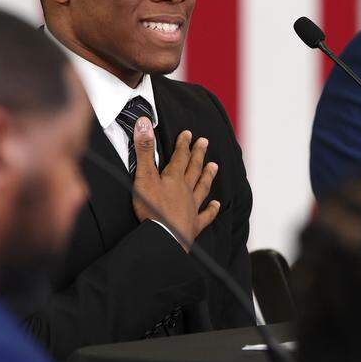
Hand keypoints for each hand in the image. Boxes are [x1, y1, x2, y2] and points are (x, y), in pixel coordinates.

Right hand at [132, 117, 219, 250]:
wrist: (164, 238)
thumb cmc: (152, 209)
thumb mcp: (144, 176)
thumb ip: (144, 150)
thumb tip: (144, 123)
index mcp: (174, 179)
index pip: (180, 157)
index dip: (183, 144)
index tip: (188, 133)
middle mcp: (186, 191)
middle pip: (194, 169)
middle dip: (198, 154)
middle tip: (205, 142)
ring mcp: (191, 208)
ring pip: (202, 188)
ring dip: (208, 176)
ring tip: (214, 166)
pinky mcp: (193, 225)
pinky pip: (206, 216)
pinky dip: (212, 210)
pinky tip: (217, 204)